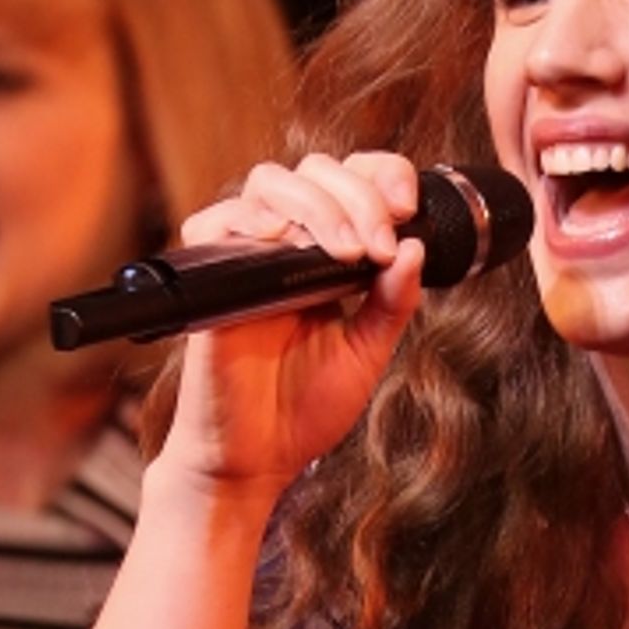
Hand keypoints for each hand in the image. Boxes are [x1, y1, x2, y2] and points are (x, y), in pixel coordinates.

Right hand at [156, 151, 425, 505]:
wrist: (259, 458)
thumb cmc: (304, 407)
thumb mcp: (368, 350)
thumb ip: (392, 301)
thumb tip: (417, 246)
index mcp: (325, 255)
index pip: (350, 181)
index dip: (381, 175)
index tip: (408, 208)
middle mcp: (285, 246)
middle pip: (315, 170)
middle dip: (358, 195)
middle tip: (379, 245)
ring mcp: (246, 258)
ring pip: (271, 182)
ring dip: (319, 205)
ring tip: (349, 252)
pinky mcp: (211, 280)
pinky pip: (216, 223)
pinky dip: (254, 219)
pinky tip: (286, 241)